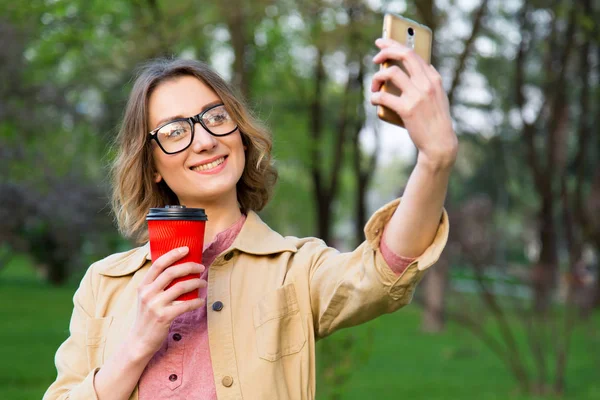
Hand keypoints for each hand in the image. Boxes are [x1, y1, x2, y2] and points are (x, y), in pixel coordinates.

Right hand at [129, 246, 205, 358]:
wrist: (139, 341)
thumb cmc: (147, 317)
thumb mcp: (147, 298)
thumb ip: (157, 285)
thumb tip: (178, 270)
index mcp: (143, 286)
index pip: (158, 264)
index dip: (173, 254)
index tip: (186, 249)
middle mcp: (148, 293)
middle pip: (171, 272)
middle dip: (189, 266)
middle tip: (201, 266)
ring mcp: (155, 305)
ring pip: (181, 287)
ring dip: (196, 282)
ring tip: (203, 282)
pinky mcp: (164, 317)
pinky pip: (185, 305)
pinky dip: (196, 302)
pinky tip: (201, 301)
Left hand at [370, 38, 457, 168]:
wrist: (439, 143)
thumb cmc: (435, 120)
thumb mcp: (438, 96)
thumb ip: (429, 81)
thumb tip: (420, 66)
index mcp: (434, 78)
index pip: (413, 53)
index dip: (395, 45)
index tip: (383, 43)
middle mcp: (427, 83)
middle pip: (403, 55)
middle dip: (385, 52)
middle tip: (375, 58)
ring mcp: (417, 96)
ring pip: (391, 73)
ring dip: (377, 78)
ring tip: (374, 87)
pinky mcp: (407, 109)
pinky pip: (384, 96)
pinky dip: (375, 97)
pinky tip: (374, 100)